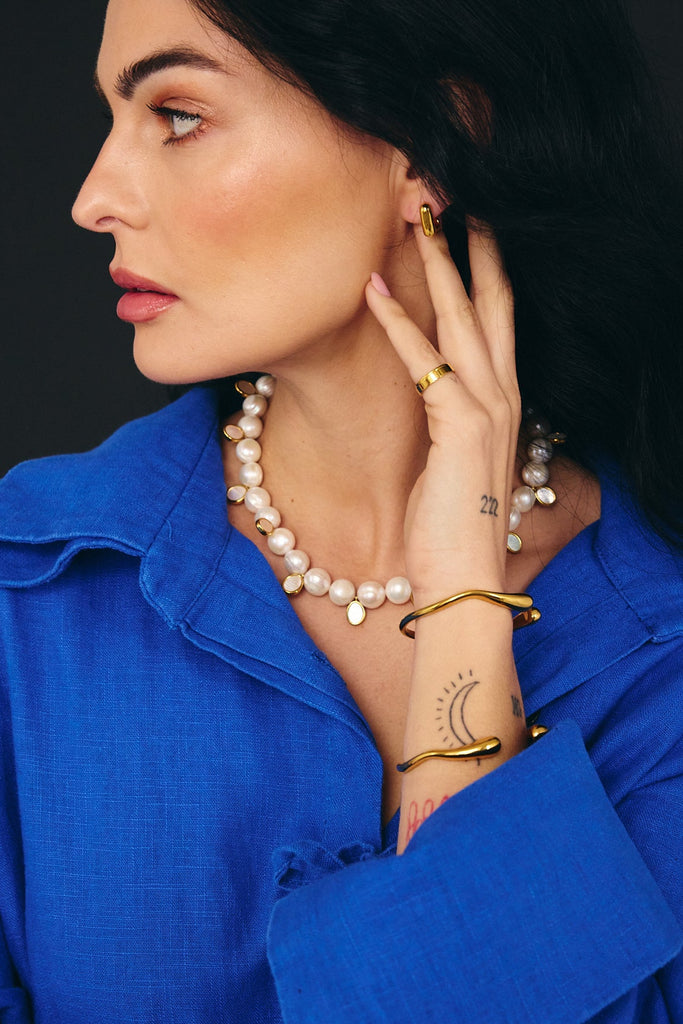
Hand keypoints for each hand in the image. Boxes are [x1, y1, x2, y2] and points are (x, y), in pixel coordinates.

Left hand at [365, 221, 519, 601]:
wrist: (462, 575)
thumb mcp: (453, 458)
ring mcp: (489, 408)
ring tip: (418, 217)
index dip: (486, 269)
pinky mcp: (461, 426)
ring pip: (464, 319)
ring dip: (439, 264)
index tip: (467, 226)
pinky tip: (374, 290)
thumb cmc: (451, 524)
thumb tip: (428, 387)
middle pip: (492, 303)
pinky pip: (425, 362)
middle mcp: (506, 395)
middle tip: (448, 195)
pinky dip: (399, 325)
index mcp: (505, 401)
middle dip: (473, 246)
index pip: (499, 320)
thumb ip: (450, 417)